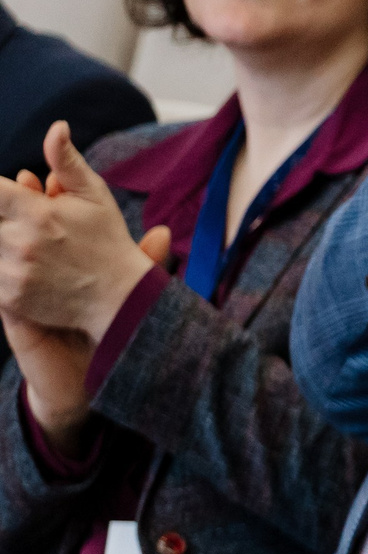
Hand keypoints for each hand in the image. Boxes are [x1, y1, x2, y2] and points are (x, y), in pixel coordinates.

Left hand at [0, 124, 162, 342]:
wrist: (120, 299)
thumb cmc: (108, 241)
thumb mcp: (95, 196)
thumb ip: (66, 161)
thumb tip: (56, 127)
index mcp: (37, 212)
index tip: (2, 192)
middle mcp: (19, 242)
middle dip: (1, 216)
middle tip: (14, 216)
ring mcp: (12, 272)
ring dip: (1, 237)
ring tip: (22, 237)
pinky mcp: (8, 297)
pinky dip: (0, 263)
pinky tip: (18, 260)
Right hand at [2, 171, 170, 453]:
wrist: (89, 375)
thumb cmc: (105, 327)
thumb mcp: (126, 290)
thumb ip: (143, 261)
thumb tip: (165, 231)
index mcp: (60, 259)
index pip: (47, 220)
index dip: (46, 197)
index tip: (52, 178)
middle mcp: (36, 269)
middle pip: (21, 228)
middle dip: (19, 203)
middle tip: (28, 181)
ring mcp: (21, 289)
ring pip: (6, 252)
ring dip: (7, 231)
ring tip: (17, 205)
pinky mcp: (14, 312)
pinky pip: (2, 289)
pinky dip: (2, 270)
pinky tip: (8, 259)